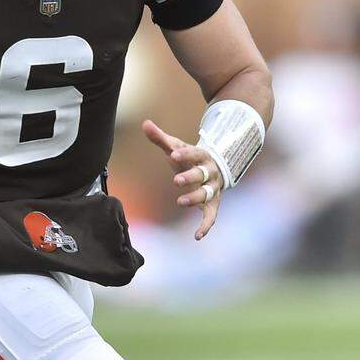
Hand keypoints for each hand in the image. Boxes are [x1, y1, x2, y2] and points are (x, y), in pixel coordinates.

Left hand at [142, 119, 222, 239]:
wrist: (214, 167)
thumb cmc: (189, 157)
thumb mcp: (176, 147)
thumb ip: (160, 138)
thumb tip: (145, 123)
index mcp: (201, 156)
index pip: (194, 153)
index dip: (184, 154)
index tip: (172, 153)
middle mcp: (210, 172)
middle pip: (202, 174)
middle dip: (190, 177)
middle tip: (176, 180)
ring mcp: (213, 189)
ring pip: (207, 194)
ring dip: (195, 198)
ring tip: (180, 201)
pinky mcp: (213, 204)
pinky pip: (212, 216)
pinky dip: (206, 226)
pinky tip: (197, 236)